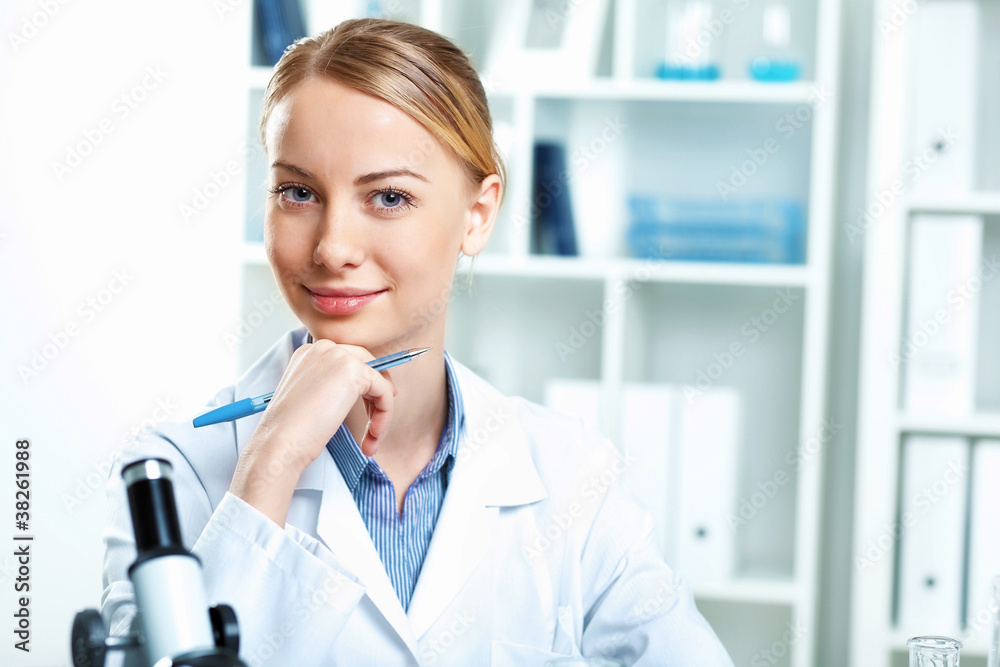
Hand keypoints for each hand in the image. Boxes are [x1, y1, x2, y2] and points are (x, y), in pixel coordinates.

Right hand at [229, 338, 395, 525]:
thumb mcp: (312, 399)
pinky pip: (384, 391)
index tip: (373, 408)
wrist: (280, 443)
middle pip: (368, 365)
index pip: (350, 360)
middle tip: (377, 425)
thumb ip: (332, 387)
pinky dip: (385, 414)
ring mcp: (339, 356)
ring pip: (378, 380)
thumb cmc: (292, 431)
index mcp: (310, 353)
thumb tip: (367, 389)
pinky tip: (372, 436)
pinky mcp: (354, 371)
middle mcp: (324, 348)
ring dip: (381, 412)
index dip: (366, 385)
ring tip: (372, 439)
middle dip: (377, 396)